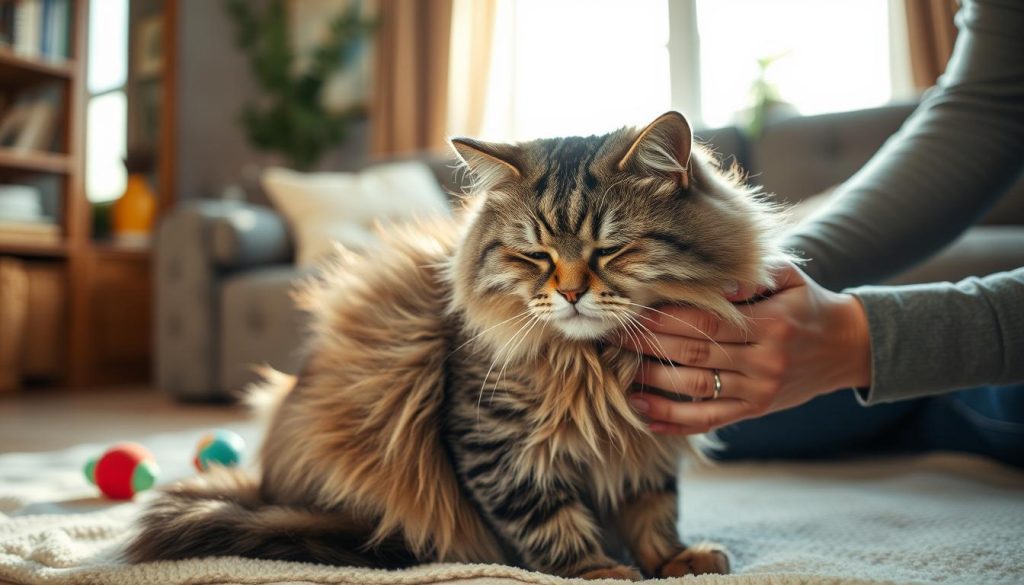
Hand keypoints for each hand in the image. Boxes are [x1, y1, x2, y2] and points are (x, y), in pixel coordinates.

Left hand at [621, 262, 870, 434]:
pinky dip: (673, 421)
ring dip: (651, 383)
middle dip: (646, 346)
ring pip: (694, 388)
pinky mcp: (755, 410)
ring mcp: (759, 390)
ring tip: (617, 373)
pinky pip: (708, 419)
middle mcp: (764, 360)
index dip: (664, 318)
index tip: (631, 311)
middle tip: (610, 338)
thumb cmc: (807, 304)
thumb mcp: (789, 277)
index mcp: (771, 322)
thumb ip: (752, 275)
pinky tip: (642, 414)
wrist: (846, 347)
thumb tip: (715, 281)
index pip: (705, 320)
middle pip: (693, 353)